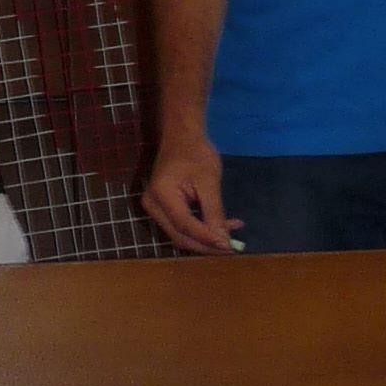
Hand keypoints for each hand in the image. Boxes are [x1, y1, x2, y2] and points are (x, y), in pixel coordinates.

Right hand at [144, 124, 234, 255]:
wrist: (181, 137)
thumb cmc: (195, 153)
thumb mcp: (209, 181)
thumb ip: (214, 212)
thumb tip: (223, 241)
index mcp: (161, 196)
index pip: (184, 226)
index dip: (207, 239)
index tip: (229, 247)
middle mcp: (153, 206)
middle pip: (180, 236)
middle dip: (206, 244)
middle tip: (232, 247)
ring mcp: (156, 208)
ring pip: (181, 234)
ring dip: (206, 238)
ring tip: (232, 234)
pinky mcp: (164, 209)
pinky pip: (182, 225)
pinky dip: (202, 229)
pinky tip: (223, 225)